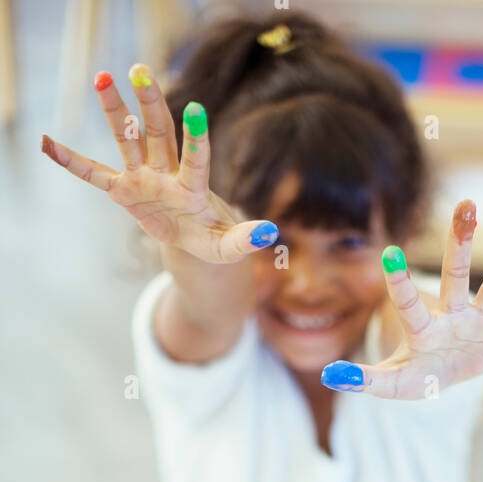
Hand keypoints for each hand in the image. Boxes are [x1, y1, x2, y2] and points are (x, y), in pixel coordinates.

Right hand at [41, 65, 277, 262]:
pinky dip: (73, 162)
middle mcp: (167, 172)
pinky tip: (49, 144)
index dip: (197, 138)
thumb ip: (246, 239)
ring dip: (115, 111)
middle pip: (159, 133)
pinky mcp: (124, 190)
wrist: (193, 241)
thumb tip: (271, 233)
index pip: (196, 158)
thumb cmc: (213, 239)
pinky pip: (95, 175)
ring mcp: (143, 178)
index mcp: (194, 186)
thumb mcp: (229, 246)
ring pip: (128, 139)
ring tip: (103, 78)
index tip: (197, 109)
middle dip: (150, 103)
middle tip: (139, 70)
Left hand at [320, 201, 482, 398]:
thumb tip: (329, 376)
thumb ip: (363, 381)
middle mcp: (451, 314)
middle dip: (460, 243)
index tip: (390, 251)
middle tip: (467, 205)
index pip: (411, 302)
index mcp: (423, 327)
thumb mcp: (389, 384)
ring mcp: (477, 321)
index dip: (401, 282)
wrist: (440, 376)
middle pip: (456, 276)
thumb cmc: (413, 376)